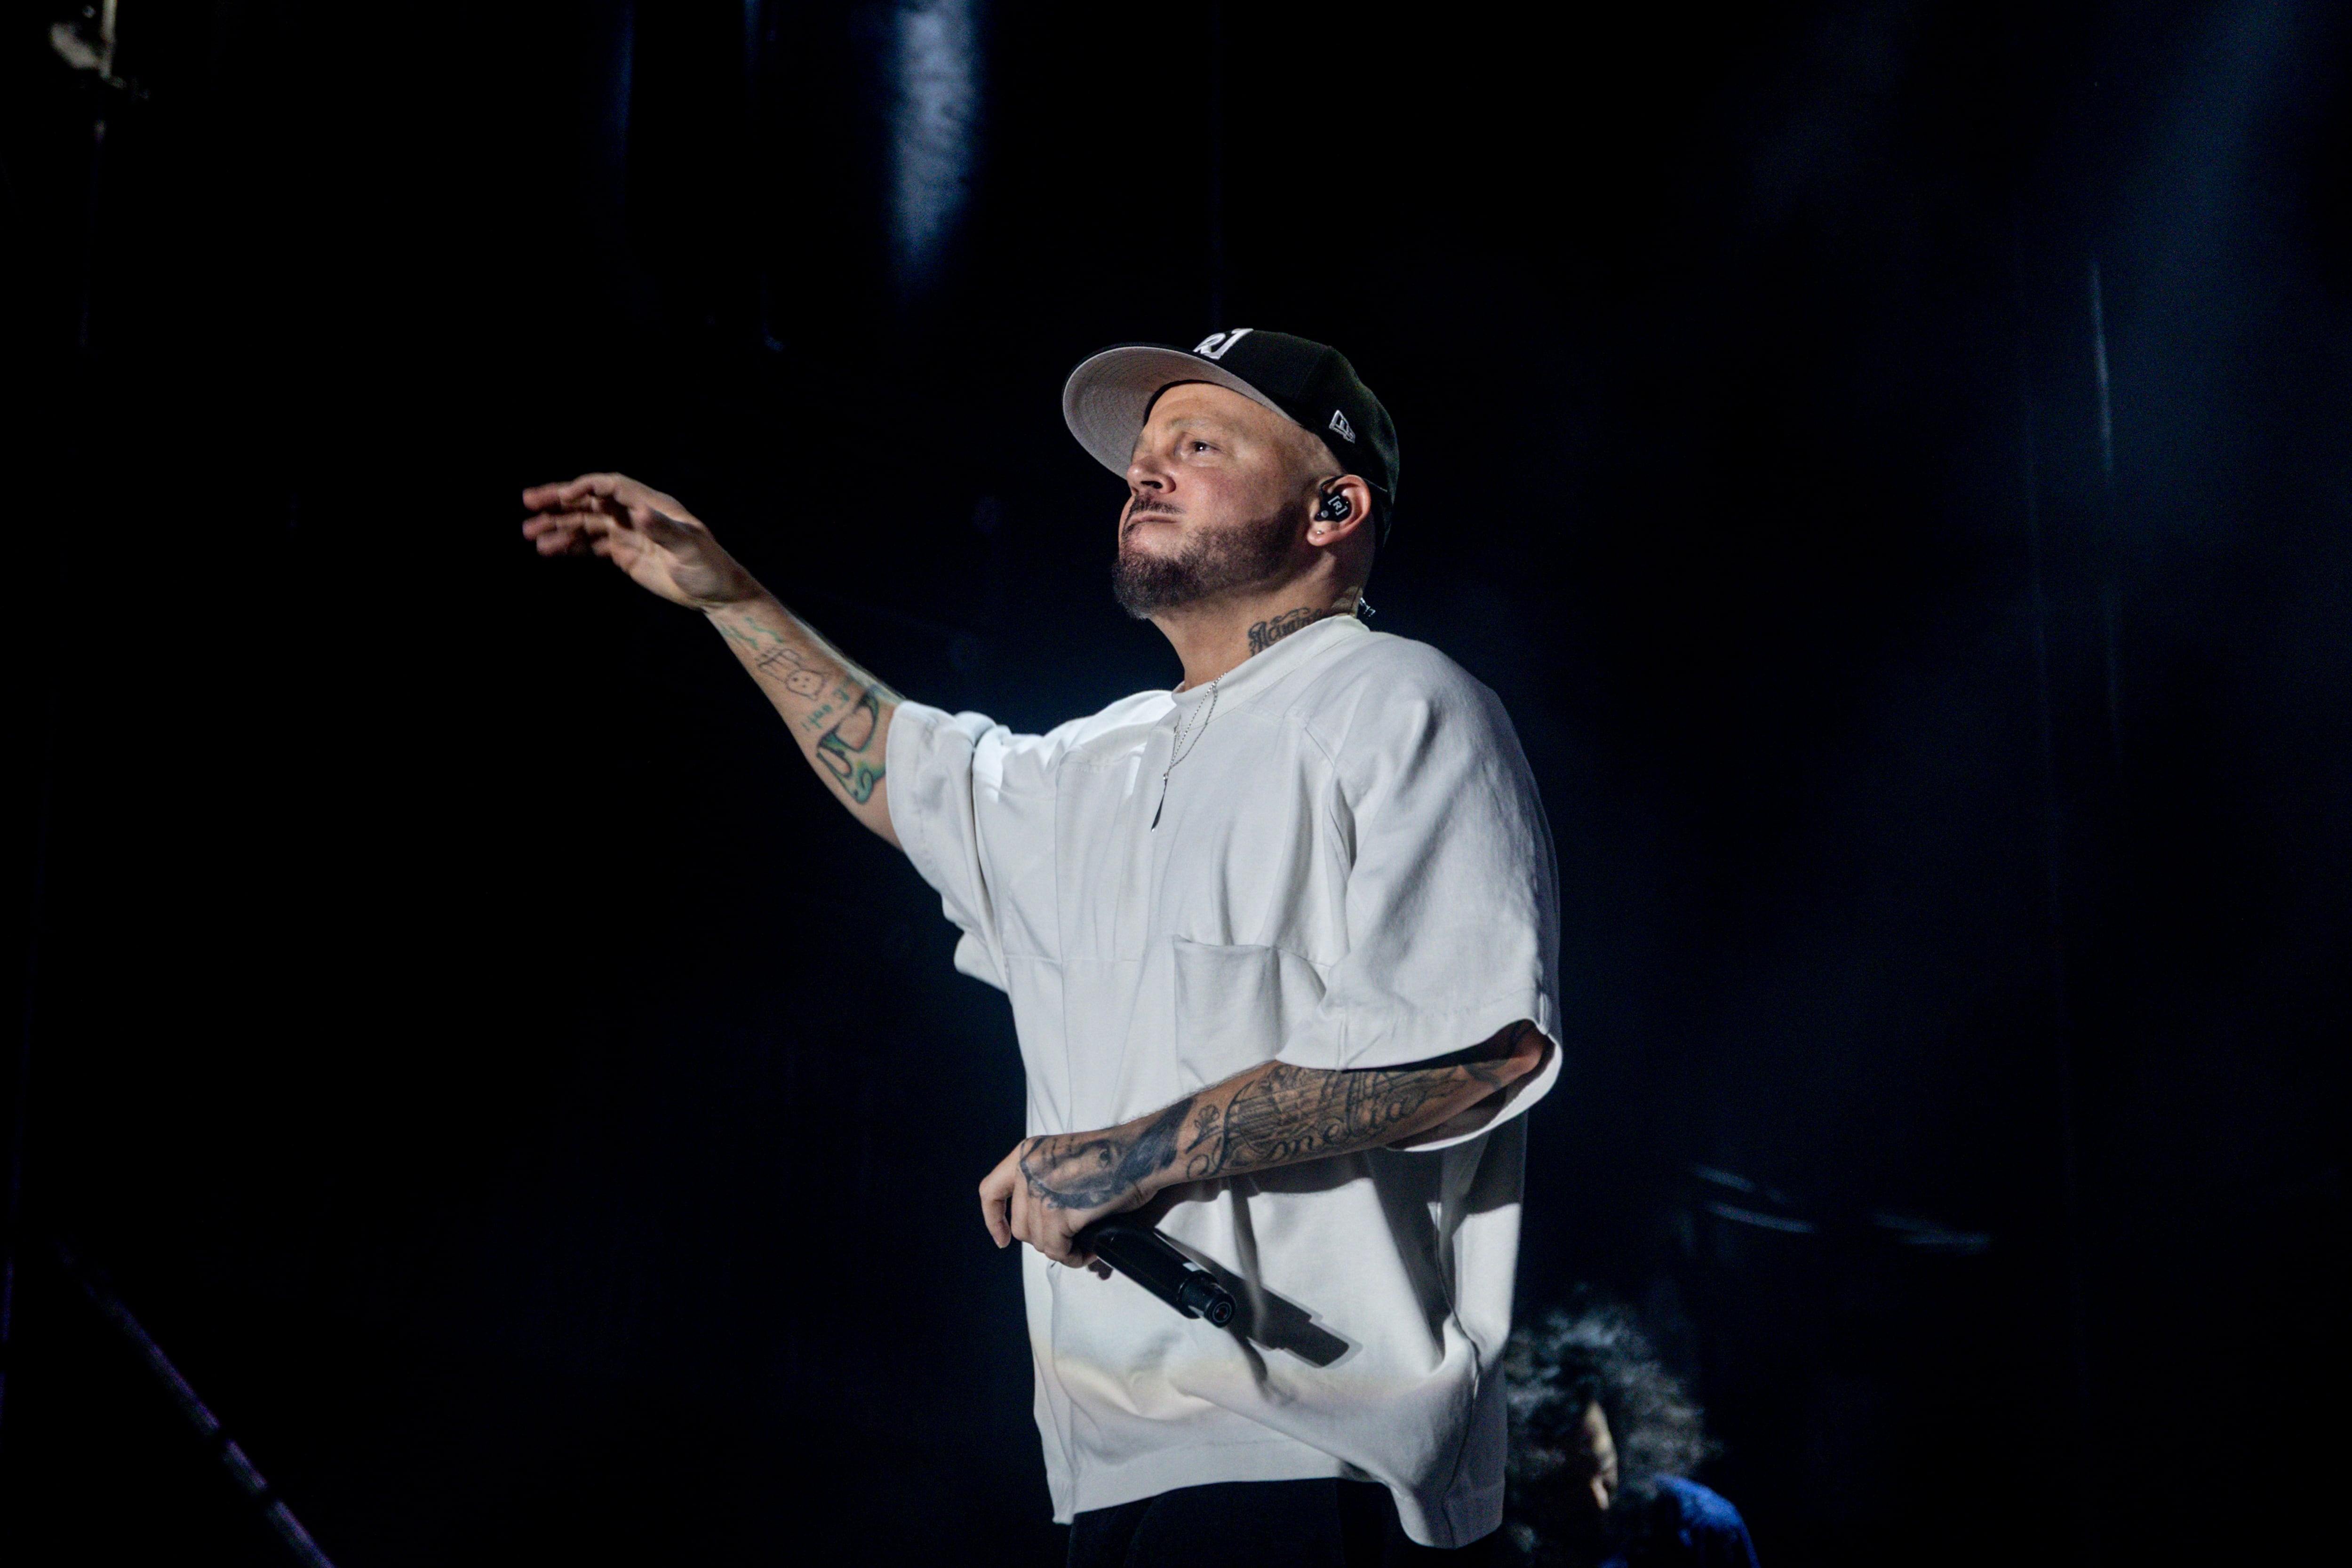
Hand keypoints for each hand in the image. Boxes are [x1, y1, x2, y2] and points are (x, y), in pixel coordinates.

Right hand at [521, 472, 758, 609]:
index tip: (563, 496)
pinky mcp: (623, 552)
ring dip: (558, 526)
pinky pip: (590, 544)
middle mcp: (635, 514)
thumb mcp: (690, 549)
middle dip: (560, 501)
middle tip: (529, 502)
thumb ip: (663, 530)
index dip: (586, 487)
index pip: (612, 487)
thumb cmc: (710, 567)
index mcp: (652, 505)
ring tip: (531, 534)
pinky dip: (569, 545)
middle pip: (591, 501)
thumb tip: (638, 513)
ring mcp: (627, 532)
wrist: (716, 594)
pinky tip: (548, 549)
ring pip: (585, 523)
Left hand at [978, 1130, 1154, 1267]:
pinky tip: (1092, 1249)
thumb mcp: (1063, 1160)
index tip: (1002, 1238)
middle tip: (1072, 1239)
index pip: (989, 1190)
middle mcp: (1027, 1169)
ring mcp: (1040, 1191)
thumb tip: (1039, 1227)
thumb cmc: (1114, 1156)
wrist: (1140, 1153)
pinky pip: (1057, 1250)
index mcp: (1026, 1152)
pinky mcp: (1057, 1212)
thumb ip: (1043, 1183)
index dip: (993, 1219)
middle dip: (1045, 1239)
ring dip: (1063, 1249)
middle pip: (1020, 1226)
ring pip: (1039, 1242)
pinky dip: (1075, 1256)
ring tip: (1086, 1244)